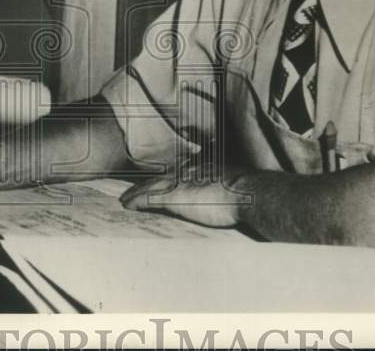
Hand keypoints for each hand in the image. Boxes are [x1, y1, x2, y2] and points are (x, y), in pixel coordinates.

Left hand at [119, 164, 252, 228]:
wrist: (248, 193)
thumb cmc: (246, 192)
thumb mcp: (233, 183)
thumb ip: (224, 184)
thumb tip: (229, 190)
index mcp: (201, 169)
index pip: (177, 174)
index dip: (164, 179)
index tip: (156, 183)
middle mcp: (187, 173)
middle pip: (161, 178)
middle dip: (146, 184)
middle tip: (132, 190)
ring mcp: (180, 184)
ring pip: (151, 186)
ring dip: (136, 193)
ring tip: (125, 199)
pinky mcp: (175, 198)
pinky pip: (150, 198)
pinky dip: (138, 201)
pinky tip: (128, 205)